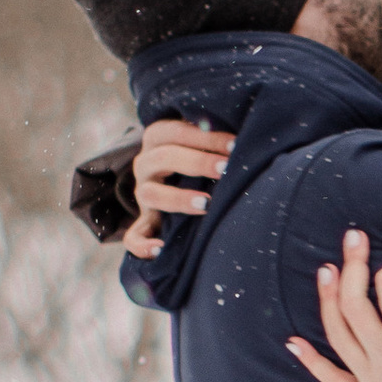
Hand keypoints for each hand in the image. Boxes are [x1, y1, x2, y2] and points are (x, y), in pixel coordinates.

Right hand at [124, 119, 234, 258]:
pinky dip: (142, 244)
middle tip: (226, 168)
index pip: (177, 133)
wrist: (170, 177)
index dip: (206, 138)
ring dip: (178, 198)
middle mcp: (145, 164)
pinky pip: (134, 236)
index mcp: (158, 138)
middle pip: (163, 158)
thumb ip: (214, 137)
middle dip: (197, 162)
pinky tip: (160, 249)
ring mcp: (143, 193)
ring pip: (149, 193)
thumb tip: (247, 135)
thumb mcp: (200, 141)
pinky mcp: (144, 221)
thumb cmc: (199, 154)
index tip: (235, 145)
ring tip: (206, 204)